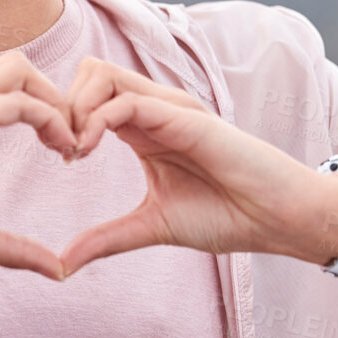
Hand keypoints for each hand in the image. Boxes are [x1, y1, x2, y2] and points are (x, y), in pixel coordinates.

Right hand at [0, 50, 78, 279]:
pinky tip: (61, 148)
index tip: (63, 152)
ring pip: (19, 69)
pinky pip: (16, 101)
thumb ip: (10, 247)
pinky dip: (48, 117)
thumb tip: (56, 271)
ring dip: (55, 100)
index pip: (7, 88)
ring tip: (70, 143)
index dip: (44, 111)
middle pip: (18, 66)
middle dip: (56, 94)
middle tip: (75, 141)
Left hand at [56, 58, 337, 277]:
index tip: (60, 157)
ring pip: (102, 74)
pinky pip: (127, 101)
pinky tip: (89, 150)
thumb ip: (107, 238)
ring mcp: (169, 108)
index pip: (89, 96)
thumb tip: (63, 264)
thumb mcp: (151, 226)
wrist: (277, 219)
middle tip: (62, 149)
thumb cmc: (226, 216)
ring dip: (76, 107)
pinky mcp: (184, 117)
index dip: (64, 119)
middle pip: (90, 73)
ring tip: (75, 150)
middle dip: (62, 105)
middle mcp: (154, 110)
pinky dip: (97, 120)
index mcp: (143, 129)